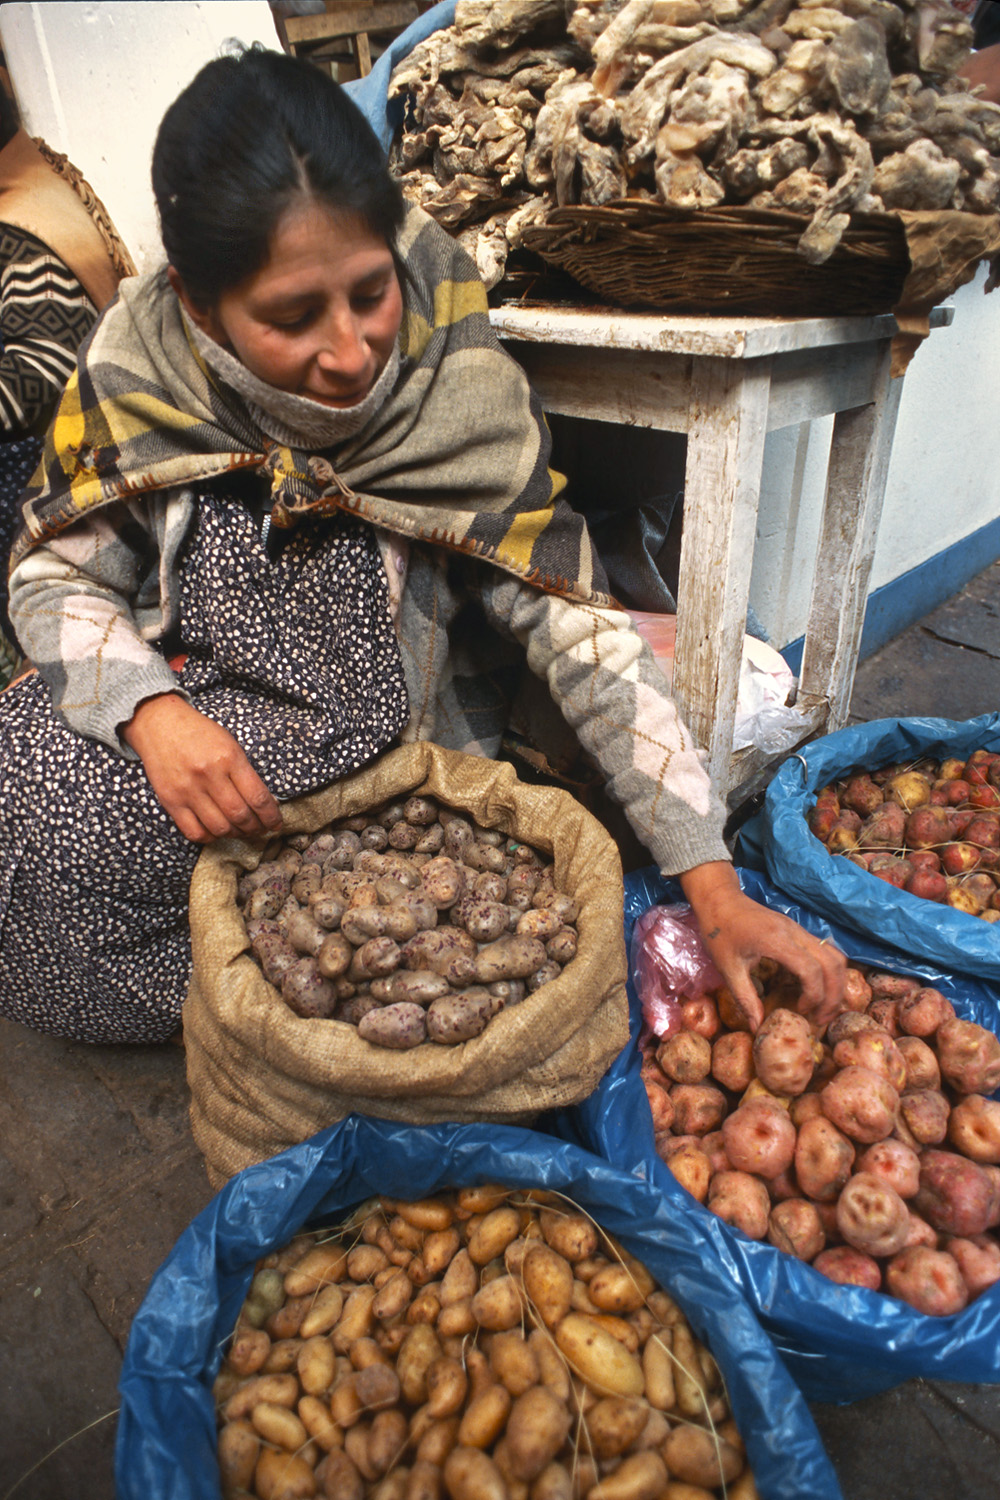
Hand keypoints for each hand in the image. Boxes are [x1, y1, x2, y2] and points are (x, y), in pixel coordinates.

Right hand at [122, 692, 282, 843]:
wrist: (159, 724)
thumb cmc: (199, 733)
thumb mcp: (229, 743)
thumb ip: (245, 772)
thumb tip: (264, 803)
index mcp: (228, 758)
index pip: (258, 797)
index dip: (271, 816)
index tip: (276, 823)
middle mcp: (208, 775)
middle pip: (240, 815)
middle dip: (256, 828)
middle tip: (260, 829)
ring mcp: (188, 790)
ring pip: (219, 828)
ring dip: (235, 834)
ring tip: (240, 830)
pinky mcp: (171, 801)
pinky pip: (194, 832)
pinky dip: (210, 837)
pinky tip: (217, 830)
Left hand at [679, 861, 845, 1031]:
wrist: (719, 899)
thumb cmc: (719, 932)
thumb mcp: (728, 968)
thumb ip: (745, 999)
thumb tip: (757, 1027)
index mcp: (776, 940)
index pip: (811, 970)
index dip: (813, 996)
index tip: (802, 1011)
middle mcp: (794, 932)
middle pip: (832, 963)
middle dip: (833, 995)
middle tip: (821, 1019)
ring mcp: (798, 929)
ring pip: (834, 955)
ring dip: (836, 983)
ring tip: (823, 1007)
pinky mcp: (798, 930)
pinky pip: (824, 950)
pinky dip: (828, 971)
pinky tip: (816, 988)